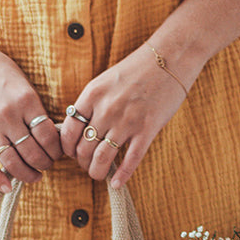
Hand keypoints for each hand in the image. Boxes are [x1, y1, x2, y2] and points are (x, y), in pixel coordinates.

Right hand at [0, 45, 63, 191]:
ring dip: (27, 175)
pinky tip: (7, 187)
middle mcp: (8, 115)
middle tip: (47, 165)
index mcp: (26, 101)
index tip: (57, 153)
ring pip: (12, 162)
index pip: (48, 137)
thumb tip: (51, 136)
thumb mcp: (24, 83)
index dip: (56, 150)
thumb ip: (36, 109)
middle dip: (45, 164)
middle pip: (33, 153)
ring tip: (34, 176)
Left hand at [60, 44, 188, 188]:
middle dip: (82, 163)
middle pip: (84, 149)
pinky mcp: (147, 130)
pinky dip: (121, 176)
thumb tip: (80, 130)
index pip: (68, 131)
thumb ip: (91, 104)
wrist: (171, 56)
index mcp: (92, 95)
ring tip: (99, 175)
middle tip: (88, 165)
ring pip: (102, 159)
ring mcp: (127, 121)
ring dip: (97, 173)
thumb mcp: (105, 81)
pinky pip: (130, 161)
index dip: (67, 148)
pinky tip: (117, 184)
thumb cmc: (137, 69)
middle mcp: (106, 109)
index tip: (73, 153)